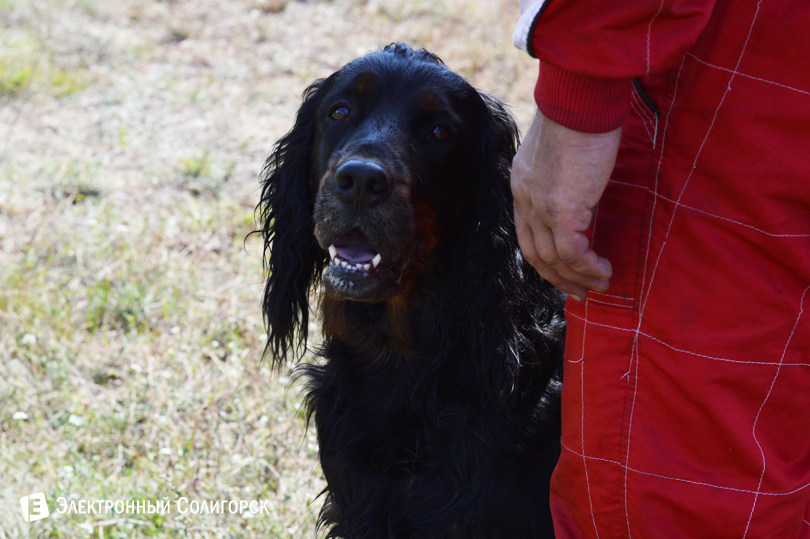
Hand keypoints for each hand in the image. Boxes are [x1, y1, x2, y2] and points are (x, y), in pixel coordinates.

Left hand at [511, 111, 619, 299]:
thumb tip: (580, 188)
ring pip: (554, 258)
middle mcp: (525, 199)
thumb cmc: (578, 116)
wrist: (580, 101)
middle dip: (558, 276)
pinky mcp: (563, 210)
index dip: (544, 256)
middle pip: (535, 252)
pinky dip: (588, 267)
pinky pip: (573, 252)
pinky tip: (603, 270)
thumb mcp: (560, 151)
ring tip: (600, 284)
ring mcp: (541, 207)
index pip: (526, 232)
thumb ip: (561, 174)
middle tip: (581, 291)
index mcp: (522, 184)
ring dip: (578, 277)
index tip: (563, 270)